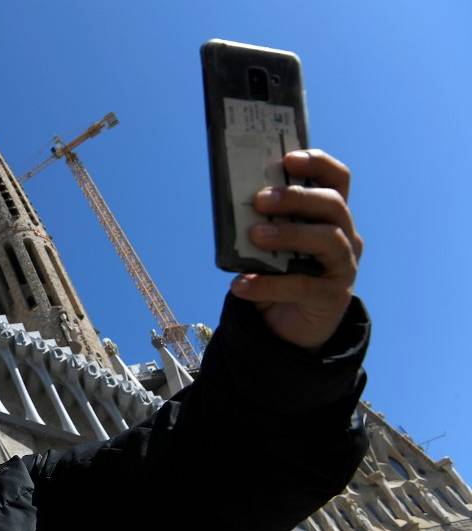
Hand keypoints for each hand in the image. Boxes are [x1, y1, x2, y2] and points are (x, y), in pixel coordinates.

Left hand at [229, 150, 363, 350]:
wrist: (286, 325)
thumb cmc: (278, 272)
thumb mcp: (269, 244)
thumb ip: (261, 222)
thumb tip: (231, 203)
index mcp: (329, 215)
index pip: (336, 178)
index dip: (317, 163)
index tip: (288, 159)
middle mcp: (345, 236)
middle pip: (333, 204)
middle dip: (297, 197)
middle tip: (260, 199)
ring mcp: (344, 266)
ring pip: (328, 239)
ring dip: (289, 233)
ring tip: (255, 236)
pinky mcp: (333, 297)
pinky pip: (303, 286)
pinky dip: (267, 284)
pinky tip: (240, 284)